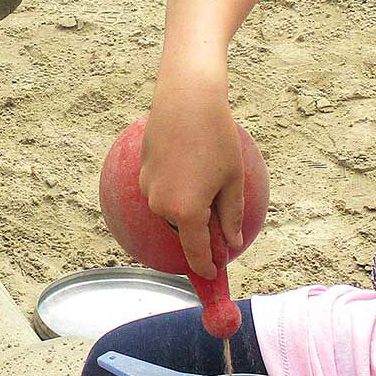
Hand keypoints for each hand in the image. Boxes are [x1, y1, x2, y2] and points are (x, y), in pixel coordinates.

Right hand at [140, 89, 245, 277]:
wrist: (186, 99)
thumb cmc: (216, 138)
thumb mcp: (233, 180)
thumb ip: (231, 217)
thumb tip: (231, 243)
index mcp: (186, 211)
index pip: (196, 252)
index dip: (205, 268)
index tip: (214, 276)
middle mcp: (161, 205)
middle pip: (183, 229)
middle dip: (201, 229)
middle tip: (222, 217)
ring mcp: (148, 188)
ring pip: (172, 209)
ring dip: (188, 205)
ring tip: (208, 177)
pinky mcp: (142, 172)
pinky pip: (162, 190)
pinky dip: (177, 188)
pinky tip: (192, 165)